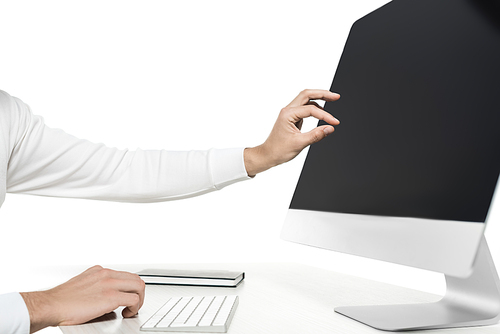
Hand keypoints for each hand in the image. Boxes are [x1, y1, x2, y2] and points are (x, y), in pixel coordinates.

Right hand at [20, 265, 144, 332]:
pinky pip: (133, 299)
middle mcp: (106, 274)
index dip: (130, 287)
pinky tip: (127, 313)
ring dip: (139, 299)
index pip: (125, 274)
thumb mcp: (81, 284)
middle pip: (135, 278)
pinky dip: (135, 307)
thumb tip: (105, 297)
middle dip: (138, 292)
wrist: (50, 305)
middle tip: (134, 304)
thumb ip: (96, 285)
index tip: (128, 296)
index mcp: (99, 271)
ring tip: (132, 309)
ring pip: (138, 286)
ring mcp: (109, 284)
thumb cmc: (61, 300)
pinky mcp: (110, 297)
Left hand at [244, 89, 339, 175]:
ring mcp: (289, 113)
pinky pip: (304, 107)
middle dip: (322, 94)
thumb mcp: (299, 143)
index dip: (325, 115)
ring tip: (332, 99)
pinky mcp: (292, 117)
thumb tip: (330, 128)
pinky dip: (315, 106)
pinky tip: (322, 111)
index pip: (311, 109)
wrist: (268, 155)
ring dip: (319, 98)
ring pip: (306, 99)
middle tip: (336, 96)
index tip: (334, 122)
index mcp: (288, 115)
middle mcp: (288, 110)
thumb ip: (316, 135)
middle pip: (307, 94)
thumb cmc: (279, 150)